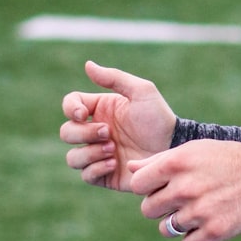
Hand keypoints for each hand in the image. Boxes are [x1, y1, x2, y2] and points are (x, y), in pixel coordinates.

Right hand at [60, 61, 176, 191]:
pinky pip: (86, 175)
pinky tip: (115, 163)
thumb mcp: (141, 92)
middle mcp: (95, 132)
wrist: (173, 148)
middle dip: (83, 133)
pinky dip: (96, 169)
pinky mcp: (105, 175)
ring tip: (112, 150)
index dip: (70, 109)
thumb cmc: (159, 118)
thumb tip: (87, 65)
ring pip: (72, 158)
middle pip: (67, 132)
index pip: (70, 105)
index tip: (82, 114)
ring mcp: (99, 154)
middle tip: (108, 133)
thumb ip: (114, 78)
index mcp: (100, 109)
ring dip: (89, 153)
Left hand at [129, 140, 240, 240]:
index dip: (147, 186)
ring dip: (176, 222)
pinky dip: (194, 236)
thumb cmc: (223, 158)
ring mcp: (199, 212)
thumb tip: (130, 169)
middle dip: (159, 205)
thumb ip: (158, 160)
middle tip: (178, 198)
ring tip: (194, 209)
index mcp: (176, 164)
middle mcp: (184, 188)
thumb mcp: (191, 150)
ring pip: (166, 229)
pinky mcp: (214, 231)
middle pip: (148, 210)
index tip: (160, 184)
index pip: (138, 185)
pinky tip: (205, 221)